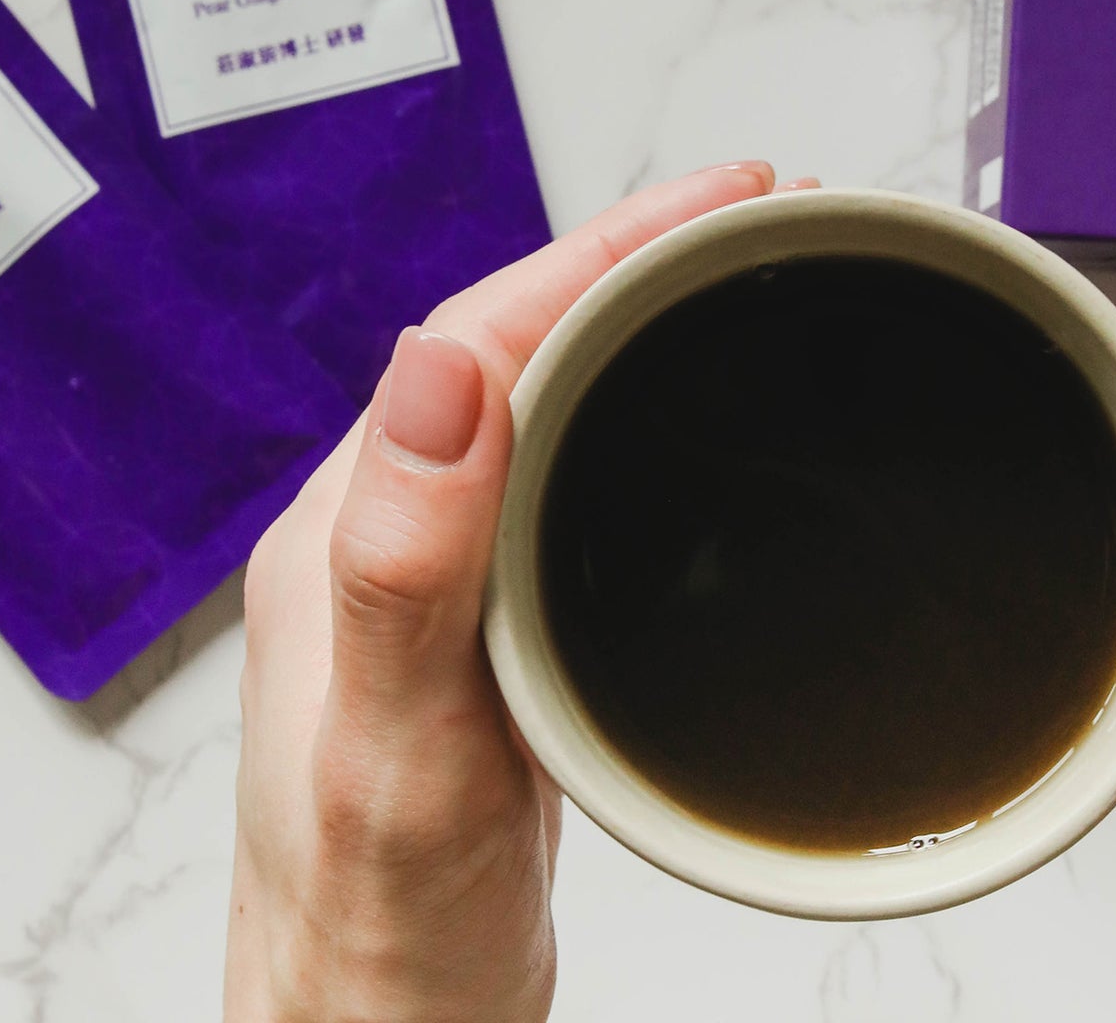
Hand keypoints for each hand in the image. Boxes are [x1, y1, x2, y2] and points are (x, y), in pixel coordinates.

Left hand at [225, 162, 788, 1022]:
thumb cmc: (377, 921)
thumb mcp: (397, 747)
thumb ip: (407, 565)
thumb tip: (437, 362)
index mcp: (353, 528)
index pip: (484, 329)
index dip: (612, 242)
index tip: (726, 194)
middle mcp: (388, 531)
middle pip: (521, 339)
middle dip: (643, 256)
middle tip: (762, 212)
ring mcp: (442, 573)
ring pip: (548, 396)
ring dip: (643, 320)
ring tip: (740, 276)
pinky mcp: (492, 619)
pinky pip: (567, 468)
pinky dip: (640, 408)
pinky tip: (692, 414)